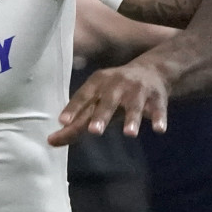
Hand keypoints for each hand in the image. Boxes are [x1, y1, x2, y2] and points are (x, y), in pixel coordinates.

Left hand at [48, 58, 169, 146]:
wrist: (152, 70)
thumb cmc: (115, 91)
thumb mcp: (96, 100)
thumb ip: (76, 120)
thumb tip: (51, 141)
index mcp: (98, 83)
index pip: (83, 96)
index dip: (73, 108)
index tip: (63, 122)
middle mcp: (117, 84)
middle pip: (108, 101)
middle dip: (102, 116)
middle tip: (94, 131)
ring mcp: (138, 91)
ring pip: (134, 106)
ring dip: (132, 119)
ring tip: (129, 134)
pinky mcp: (157, 98)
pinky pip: (158, 109)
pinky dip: (159, 118)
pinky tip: (159, 130)